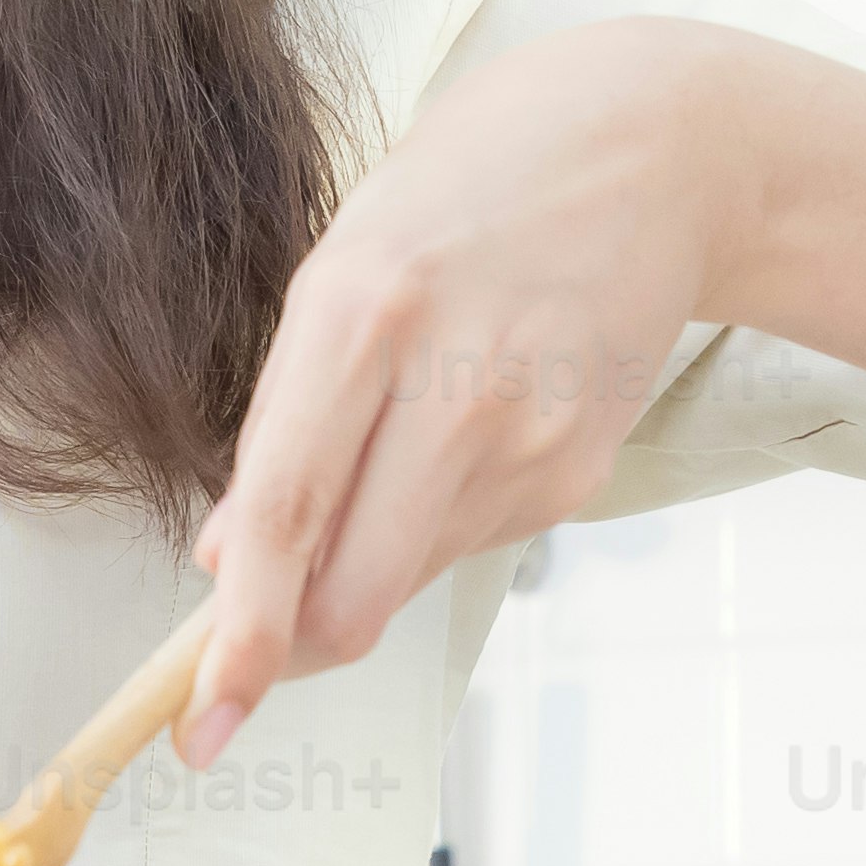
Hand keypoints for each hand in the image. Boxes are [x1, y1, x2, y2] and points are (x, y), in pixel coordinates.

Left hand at [181, 23, 739, 747]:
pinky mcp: (579, 469)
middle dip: (293, 642)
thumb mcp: (344, 263)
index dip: (240, 634)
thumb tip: (227, 559)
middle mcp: (454, 381)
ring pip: (407, 578)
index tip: (204, 714)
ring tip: (395, 445)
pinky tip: (460, 432)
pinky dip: (434, 523)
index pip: (286, 510)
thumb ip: (284, 415)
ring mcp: (530, 434)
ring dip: (366, 563)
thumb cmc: (473, 193)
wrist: (661, 151)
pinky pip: (470, 543)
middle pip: (352, 588)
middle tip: (256, 647)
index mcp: (364, 309)